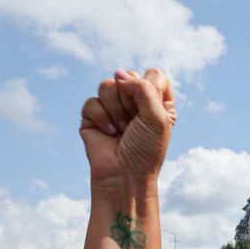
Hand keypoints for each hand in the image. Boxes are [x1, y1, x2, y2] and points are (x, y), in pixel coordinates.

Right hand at [79, 69, 175, 188]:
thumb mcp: (157, 117)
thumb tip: (118, 74)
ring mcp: (112, 107)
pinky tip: (109, 133)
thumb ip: (143, 88)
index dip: (151, 87)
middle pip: (128, 76)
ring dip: (116, 110)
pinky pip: (92, 101)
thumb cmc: (146, 149)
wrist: (124, 174)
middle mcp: (135, 102)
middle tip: (135, 123)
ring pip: (107, 85)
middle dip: (131, 101)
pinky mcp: (92, 115)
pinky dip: (101, 117)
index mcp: (157, 102)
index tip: (152, 110)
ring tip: (122, 130)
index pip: (154, 75)